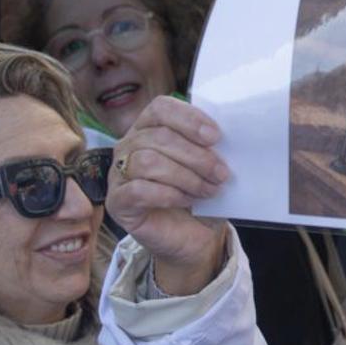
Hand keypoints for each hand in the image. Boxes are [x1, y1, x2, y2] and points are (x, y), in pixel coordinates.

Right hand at [107, 96, 228, 293]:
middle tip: (221, 173)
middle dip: (196, 156)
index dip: (189, 119)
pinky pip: (137, 190)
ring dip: (185, 176)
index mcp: (149, 127)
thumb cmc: (199, 195)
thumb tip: (228, 136)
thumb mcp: (209, 166)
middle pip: (158, 137)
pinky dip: (169, 194)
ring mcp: (119, 173)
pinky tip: (188, 201)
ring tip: (208, 190)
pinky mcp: (117, 201)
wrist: (193, 237)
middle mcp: (128, 146)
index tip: (216, 137)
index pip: (160, 108)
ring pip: (147, 161)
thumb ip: (210, 147)